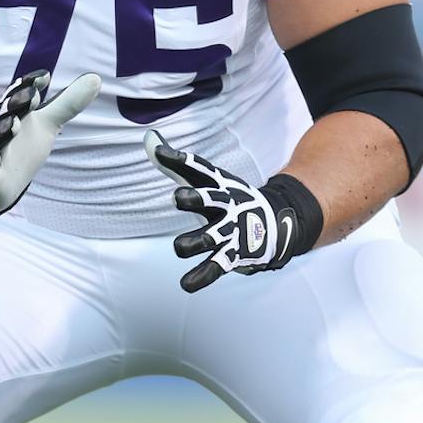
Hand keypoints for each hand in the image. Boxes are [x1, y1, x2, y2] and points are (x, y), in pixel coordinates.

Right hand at [0, 70, 100, 214]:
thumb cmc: (21, 145)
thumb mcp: (46, 123)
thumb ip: (67, 103)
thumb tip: (95, 78)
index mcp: (14, 112)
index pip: (20, 94)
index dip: (30, 85)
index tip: (45, 77)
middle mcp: (0, 126)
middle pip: (6, 112)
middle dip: (17, 103)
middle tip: (33, 95)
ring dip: (3, 130)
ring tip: (15, 124)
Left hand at [144, 133, 316, 290]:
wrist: (275, 224)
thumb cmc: (228, 199)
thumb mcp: (207, 178)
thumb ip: (175, 163)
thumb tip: (147, 137)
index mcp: (219, 185)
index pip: (199, 169)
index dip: (179, 160)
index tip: (159, 153)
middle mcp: (227, 205)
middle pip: (211, 199)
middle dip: (196, 199)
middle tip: (178, 197)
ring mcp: (232, 230)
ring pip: (212, 237)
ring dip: (195, 242)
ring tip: (180, 247)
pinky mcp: (234, 254)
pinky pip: (216, 266)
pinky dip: (202, 276)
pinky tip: (186, 284)